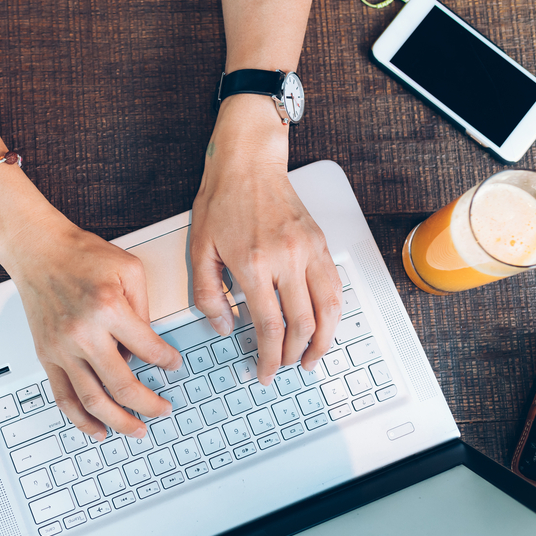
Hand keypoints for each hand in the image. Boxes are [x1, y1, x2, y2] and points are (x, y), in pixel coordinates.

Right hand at [0, 209, 181, 440]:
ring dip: (118, 422)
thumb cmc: (81, 255)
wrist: (38, 250)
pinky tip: (97, 429)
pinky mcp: (46, 355)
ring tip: (137, 430)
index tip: (174, 365)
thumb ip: (144, 308)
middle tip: (163, 410)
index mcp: (109, 309)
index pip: (149, 349)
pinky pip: (63, 396)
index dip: (168, 362)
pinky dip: (80, 419)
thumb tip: (149, 344)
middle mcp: (84, 333)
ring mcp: (62, 348)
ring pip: (92, 400)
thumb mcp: (129, 269)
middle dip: (149, 405)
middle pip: (122, 386)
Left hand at [191, 95, 341, 384]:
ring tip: (312, 358)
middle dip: (295, 355)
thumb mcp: (200, 249)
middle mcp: (286, 258)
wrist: (248, 162)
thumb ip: (207, 294)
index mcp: (253, 264)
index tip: (265, 372)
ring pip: (330, 309)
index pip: (269, 325)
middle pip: (303, 324)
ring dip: (324, 340)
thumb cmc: (221, 201)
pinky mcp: (321, 242)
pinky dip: (334, 313)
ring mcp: (309, 250)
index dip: (269, 357)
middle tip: (286, 368)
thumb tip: (224, 326)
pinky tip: (325, 325)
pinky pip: (336, 286)